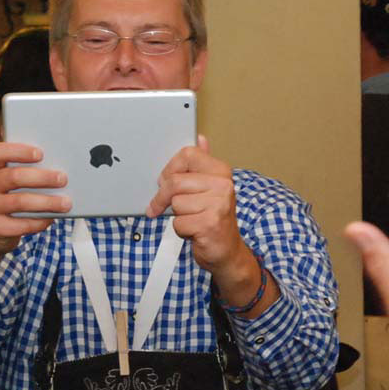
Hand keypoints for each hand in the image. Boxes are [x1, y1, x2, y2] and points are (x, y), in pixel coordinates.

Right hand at [0, 141, 69, 255]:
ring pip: (20, 201)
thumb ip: (27, 172)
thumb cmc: (9, 197)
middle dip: (42, 177)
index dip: (19, 151)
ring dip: (46, 202)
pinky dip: (39, 221)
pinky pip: (20, 224)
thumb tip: (58, 171)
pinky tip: (52, 218)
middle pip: (13, 177)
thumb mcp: (10, 181)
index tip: (40, 154)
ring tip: (65, 203)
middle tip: (62, 179)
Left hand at [147, 135, 250, 284]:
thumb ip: (202, 164)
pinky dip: (181, 230)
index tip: (164, 181)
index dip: (169, 169)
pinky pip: (178, 222)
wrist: (228, 251)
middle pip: (175, 181)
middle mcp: (223, 185)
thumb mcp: (210, 188)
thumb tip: (200, 138)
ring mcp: (218, 204)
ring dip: (177, 215)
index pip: (187, 155)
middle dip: (163, 197)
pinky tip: (194, 231)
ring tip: (192, 219)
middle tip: (160, 206)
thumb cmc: (214, 218)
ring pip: (175, 203)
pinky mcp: (210, 224)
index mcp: (221, 171)